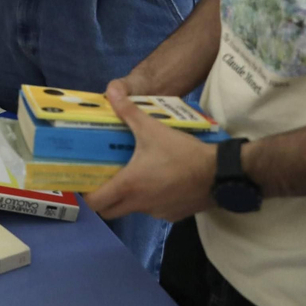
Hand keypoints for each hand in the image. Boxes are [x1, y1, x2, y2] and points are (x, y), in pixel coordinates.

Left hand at [82, 81, 216, 222]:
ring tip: (134, 175)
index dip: (86, 194)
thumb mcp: (152, 128)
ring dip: (129, 198)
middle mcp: (139, 205)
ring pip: (133, 210)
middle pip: (110, 211)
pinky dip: (151, 200)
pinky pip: (154, 210)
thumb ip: (128, 111)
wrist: (219, 173)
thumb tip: (110, 90)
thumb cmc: (182, 153)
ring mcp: (157, 213)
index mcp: (129, 186)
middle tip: (104, 178)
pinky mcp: (172, 216)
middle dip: (103, 199)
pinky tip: (160, 182)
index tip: (86, 181)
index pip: (95, 203)